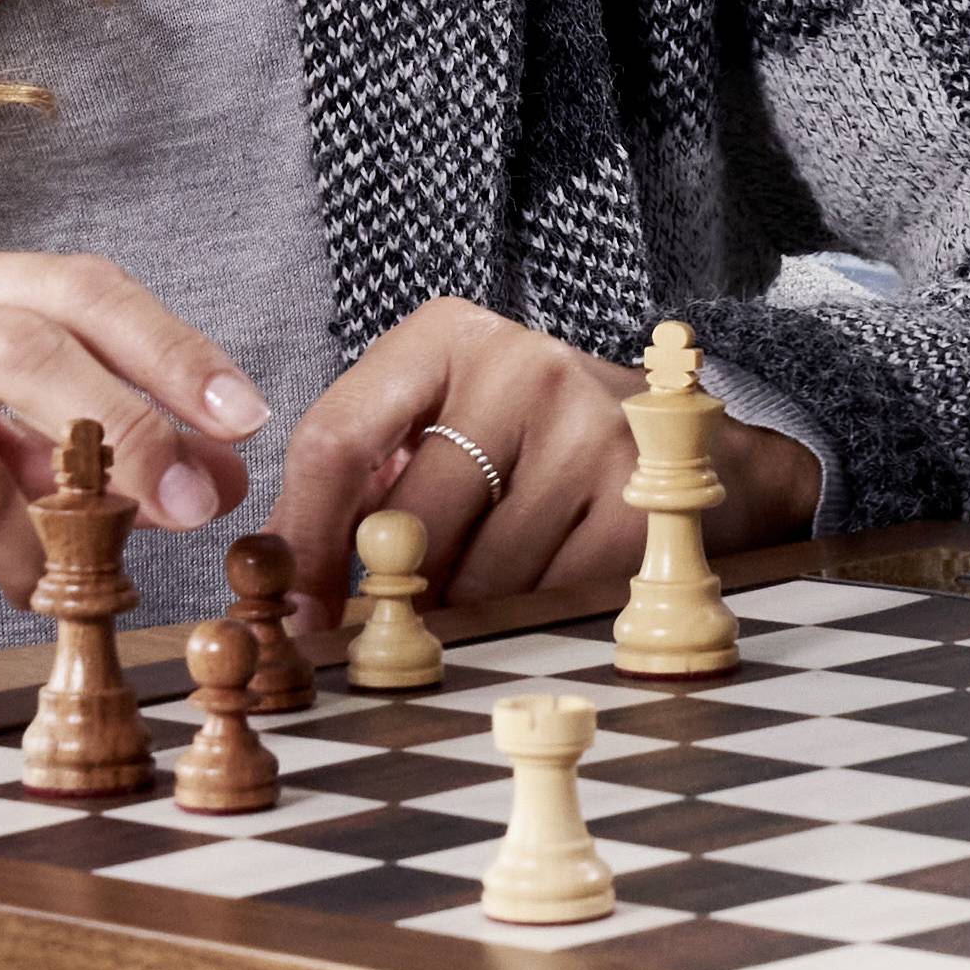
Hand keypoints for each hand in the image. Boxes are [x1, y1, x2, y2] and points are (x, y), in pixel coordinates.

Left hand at [257, 298, 824, 622]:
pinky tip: (546, 591)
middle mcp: (522, 367)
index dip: (300, 539)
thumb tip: (276, 581)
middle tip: (386, 633)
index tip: (290, 607)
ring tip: (491, 590)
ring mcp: (588, 432)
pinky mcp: (638, 502)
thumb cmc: (537, 446)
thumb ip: (363, 482)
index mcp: (450, 336)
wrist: (693, 448)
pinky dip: (529, 618)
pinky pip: (541, 600)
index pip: (337, 440)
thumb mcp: (448, 427)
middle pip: (404, 526)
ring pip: (470, 578)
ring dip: (462, 614)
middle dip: (386, 597)